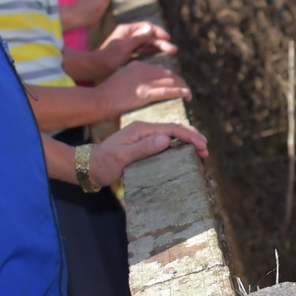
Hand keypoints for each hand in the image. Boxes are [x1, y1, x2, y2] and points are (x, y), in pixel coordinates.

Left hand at [87, 120, 208, 186]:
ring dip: (187, 141)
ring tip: (201, 151)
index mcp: (141, 129)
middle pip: (174, 129)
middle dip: (193, 137)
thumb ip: (143, 147)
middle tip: (206, 150)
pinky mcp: (143, 144)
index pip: (171, 129)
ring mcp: (144, 136)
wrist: (89, 166)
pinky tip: (185, 152)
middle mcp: (144, 130)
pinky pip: (165, 142)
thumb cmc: (104, 163)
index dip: (189, 136)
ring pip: (172, 135)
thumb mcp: (122, 157)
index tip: (202, 147)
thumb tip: (166, 139)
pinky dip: (179, 146)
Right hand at [95, 60, 192, 115]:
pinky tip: (186, 95)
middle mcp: (142, 69)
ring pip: (170, 81)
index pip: (160, 70)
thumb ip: (136, 78)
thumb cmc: (108, 94)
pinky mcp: (144, 92)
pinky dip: (179, 92)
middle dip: (179, 83)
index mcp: (137, 65)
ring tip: (189, 95)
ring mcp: (143, 80)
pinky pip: (166, 91)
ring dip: (182, 88)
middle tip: (186, 91)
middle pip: (168, 74)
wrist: (98, 100)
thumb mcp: (123, 78)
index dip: (172, 78)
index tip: (177, 85)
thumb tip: (148, 82)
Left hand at [99, 19, 174, 60]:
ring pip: (148, 42)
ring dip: (159, 46)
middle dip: (161, 41)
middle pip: (149, 35)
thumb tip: (151, 28)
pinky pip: (144, 48)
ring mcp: (129, 42)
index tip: (167, 38)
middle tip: (174, 49)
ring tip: (172, 50)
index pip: (147, 27)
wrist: (96, 67)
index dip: (158, 32)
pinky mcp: (129, 50)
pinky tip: (161, 52)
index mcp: (127, 29)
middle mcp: (129, 34)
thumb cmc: (108, 57)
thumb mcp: (124, 47)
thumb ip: (138, 38)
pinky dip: (152, 50)